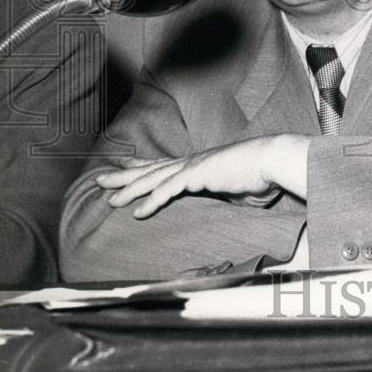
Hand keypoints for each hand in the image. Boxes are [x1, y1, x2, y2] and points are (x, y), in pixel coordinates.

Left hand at [95, 134, 309, 217]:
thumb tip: (233, 200)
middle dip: (124, 175)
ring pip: (153, 179)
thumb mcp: (238, 188)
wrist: (272, 160)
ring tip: (109, 199)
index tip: (125, 165)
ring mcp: (192, 167)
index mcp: (198, 164)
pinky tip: (137, 211)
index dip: (142, 166)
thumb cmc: (260, 174)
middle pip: (150, 169)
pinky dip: (151, 200)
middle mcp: (191, 162)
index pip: (163, 164)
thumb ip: (228, 194)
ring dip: (130, 189)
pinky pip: (168, 190)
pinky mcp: (197, 175)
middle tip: (100, 179)